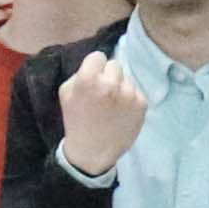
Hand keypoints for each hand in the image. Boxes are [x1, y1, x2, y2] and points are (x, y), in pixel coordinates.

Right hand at [56, 54, 150, 176]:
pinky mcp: (142, 104)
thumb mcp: (66, 93)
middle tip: (103, 92)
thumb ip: (80, 73)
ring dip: (120, 87)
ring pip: (126, 78)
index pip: (98, 56)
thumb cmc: (76, 120)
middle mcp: (111, 83)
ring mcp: (129, 94)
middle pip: (114, 64)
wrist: (92, 151)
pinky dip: (130, 99)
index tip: (93, 79)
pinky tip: (121, 112)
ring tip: (112, 105)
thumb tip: (98, 64)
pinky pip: (136, 91)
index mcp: (88, 79)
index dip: (94, 67)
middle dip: (108, 75)